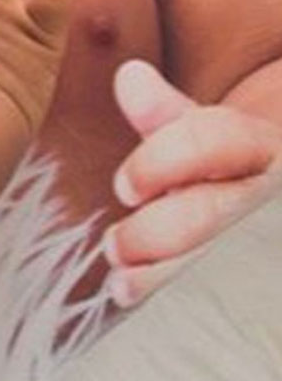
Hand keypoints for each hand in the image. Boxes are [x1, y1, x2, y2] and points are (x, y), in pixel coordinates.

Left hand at [104, 59, 281, 308]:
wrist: (274, 186)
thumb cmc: (232, 164)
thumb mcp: (207, 134)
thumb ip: (167, 113)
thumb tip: (129, 77)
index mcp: (262, 143)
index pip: (216, 139)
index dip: (164, 160)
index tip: (122, 188)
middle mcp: (271, 190)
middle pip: (219, 211)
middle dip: (158, 232)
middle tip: (114, 246)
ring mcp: (268, 235)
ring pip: (226, 260)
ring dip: (166, 277)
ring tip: (121, 283)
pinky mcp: (259, 270)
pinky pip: (228, 291)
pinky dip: (182, 300)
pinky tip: (145, 303)